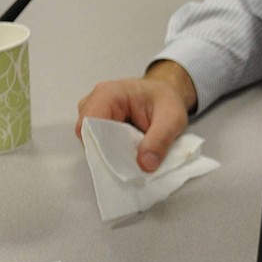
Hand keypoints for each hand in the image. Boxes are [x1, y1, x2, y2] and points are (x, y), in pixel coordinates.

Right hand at [75, 68, 193, 170]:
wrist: (166, 94)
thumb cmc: (167, 99)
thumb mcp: (172, 119)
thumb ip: (159, 141)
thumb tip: (145, 165)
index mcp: (107, 94)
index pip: (89, 126)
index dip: (101, 148)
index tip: (120, 164)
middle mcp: (94, 103)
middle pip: (89, 137)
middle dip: (108, 155)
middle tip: (132, 166)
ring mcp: (93, 114)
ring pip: (93, 144)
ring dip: (111, 156)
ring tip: (133, 161)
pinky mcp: (98, 126)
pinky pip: (99, 145)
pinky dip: (113, 154)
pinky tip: (129, 157)